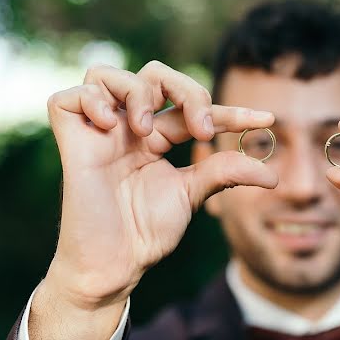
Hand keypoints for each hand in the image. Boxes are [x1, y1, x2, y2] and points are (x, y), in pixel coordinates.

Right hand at [34, 62, 275, 339]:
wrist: (115, 265)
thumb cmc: (146, 234)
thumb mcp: (193, 195)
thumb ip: (225, 172)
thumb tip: (273, 174)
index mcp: (156, 138)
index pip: (194, 108)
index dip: (230, 110)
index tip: (266, 120)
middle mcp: (127, 128)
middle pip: (152, 74)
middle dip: (186, 89)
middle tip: (200, 129)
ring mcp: (97, 133)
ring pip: (106, 74)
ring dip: (137, 92)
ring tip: (146, 130)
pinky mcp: (71, 143)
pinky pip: (66, 97)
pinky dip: (90, 99)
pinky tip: (110, 124)